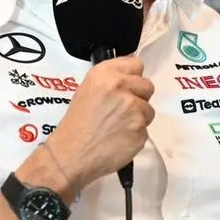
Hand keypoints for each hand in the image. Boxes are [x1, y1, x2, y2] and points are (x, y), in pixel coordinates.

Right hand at [47, 56, 154, 187]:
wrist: (71, 155)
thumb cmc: (76, 124)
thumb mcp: (87, 89)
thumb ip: (111, 79)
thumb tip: (132, 73)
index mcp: (105, 73)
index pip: (136, 64)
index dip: (132, 77)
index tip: (126, 87)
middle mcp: (121, 86)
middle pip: (147, 86)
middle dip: (138, 97)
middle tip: (121, 110)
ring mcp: (133, 108)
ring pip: (148, 109)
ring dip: (138, 117)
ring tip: (118, 127)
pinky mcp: (141, 129)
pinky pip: (145, 128)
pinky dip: (135, 134)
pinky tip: (119, 139)